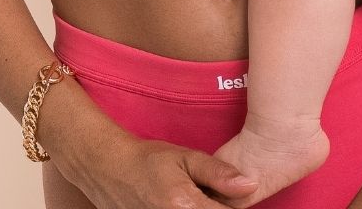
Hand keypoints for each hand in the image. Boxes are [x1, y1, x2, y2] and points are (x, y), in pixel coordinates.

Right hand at [68, 131, 258, 208]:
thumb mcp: (186, 157)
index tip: (226, 196)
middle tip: (207, 196)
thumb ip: (218, 173)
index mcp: (186, 207)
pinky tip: (182, 205)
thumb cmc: (149, 160)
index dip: (232, 205)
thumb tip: (250, 185)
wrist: (110, 170)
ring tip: (194, 199)